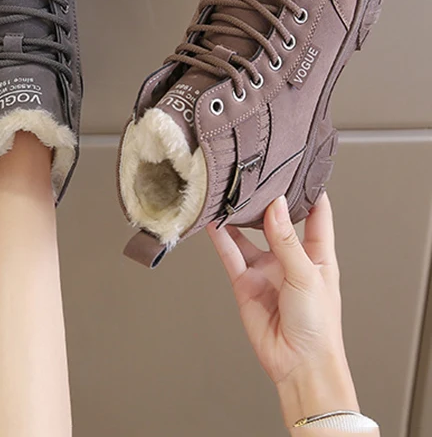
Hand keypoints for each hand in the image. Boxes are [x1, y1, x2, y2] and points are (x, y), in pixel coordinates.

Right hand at [208, 193, 358, 428]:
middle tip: (254, 176)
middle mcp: (290, 258)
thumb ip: (286, 240)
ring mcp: (266, 269)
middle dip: (267, 200)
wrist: (299, 364)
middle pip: (277, 221)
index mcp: (317, 255)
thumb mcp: (306, 275)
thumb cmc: (318, 327)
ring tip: (229, 193)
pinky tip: (213, 221)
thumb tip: (276, 205)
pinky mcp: (245, 282)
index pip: (315, 215)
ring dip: (239, 217)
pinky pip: (230, 254)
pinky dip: (220, 238)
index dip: (308, 191)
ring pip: (248, 235)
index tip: (298, 168)